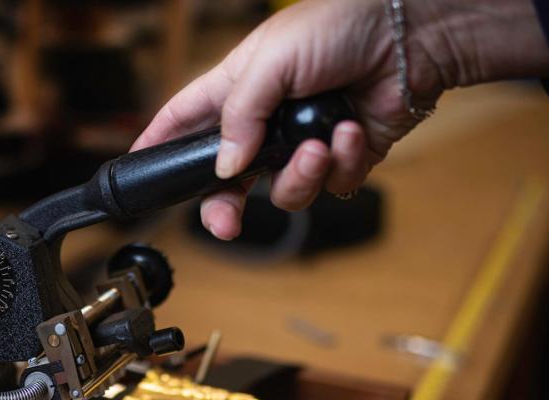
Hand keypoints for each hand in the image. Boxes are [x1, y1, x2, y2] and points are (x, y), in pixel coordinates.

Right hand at [132, 0, 548, 239]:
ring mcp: (303, 143)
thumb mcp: (272, 62)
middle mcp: (266, 122)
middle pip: (229, 180)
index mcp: (237, 90)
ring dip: (303, 174)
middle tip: (226, 223)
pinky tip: (352, 131)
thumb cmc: (338, 26)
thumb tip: (225, 168)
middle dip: (226, 206)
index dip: (159, 145)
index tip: (139, 171)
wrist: (409, 36)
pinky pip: (331, 185)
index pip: (185, 120)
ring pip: (284, 192)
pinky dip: (343, 162)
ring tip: (321, 143)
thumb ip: (241, 116)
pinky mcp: (342, 158)